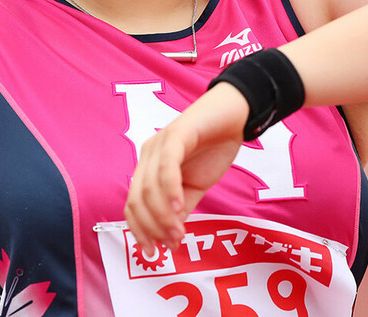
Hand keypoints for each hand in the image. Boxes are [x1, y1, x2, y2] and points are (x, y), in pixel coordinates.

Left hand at [124, 83, 249, 252]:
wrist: (234, 114)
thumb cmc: (214, 148)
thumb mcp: (196, 186)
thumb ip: (181, 208)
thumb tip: (170, 237)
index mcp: (149, 167)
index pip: (133, 204)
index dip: (140, 231)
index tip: (154, 251)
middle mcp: (148, 155)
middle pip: (137, 199)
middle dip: (151, 227)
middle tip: (171, 244)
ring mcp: (160, 144)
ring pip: (149, 186)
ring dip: (163, 216)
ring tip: (178, 232)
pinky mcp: (176, 134)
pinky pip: (166, 165)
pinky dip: (170, 189)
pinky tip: (179, 207)